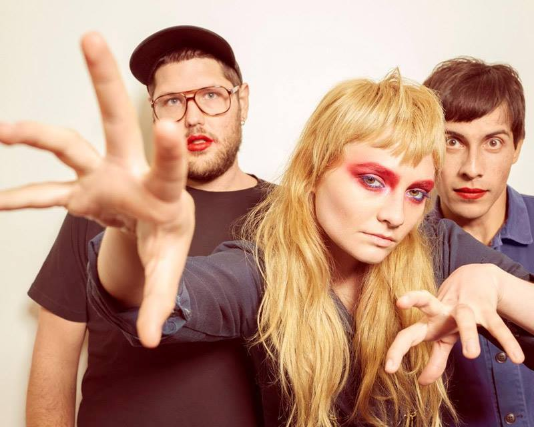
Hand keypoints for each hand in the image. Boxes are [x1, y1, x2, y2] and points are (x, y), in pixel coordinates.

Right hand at [0, 33, 193, 346]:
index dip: (168, 149)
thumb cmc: (169, 236)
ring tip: (3, 132)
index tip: (168, 122)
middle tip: (91, 37)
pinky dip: (23, 196)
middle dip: (101, 80)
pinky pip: (47, 191)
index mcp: (163, 190)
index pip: (168, 165)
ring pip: (68, 141)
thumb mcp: (171, 267)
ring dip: (36, 134)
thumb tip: (155, 340)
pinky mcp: (81, 190)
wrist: (158, 222)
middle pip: (115, 119)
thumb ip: (164, 300)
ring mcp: (101, 175)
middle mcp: (128, 170)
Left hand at [385, 264, 524, 384]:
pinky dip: (507, 341)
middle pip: (424, 310)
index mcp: (429, 321)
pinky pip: (497, 326)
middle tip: (404, 339)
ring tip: (471, 355)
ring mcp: (465, 308)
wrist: (476, 278)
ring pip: (465, 318)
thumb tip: (423, 382)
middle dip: (421, 321)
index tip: (388, 369)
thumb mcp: (443, 335)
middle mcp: (443, 312)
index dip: (397, 349)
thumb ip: (435, 358)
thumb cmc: (453, 312)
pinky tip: (516, 357)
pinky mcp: (486, 309)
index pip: (408, 333)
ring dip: (468, 334)